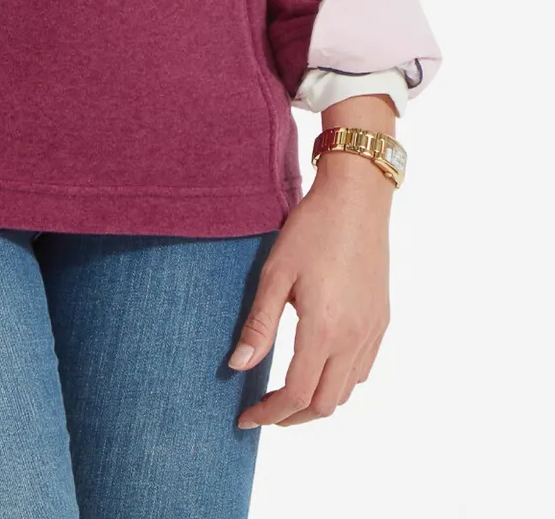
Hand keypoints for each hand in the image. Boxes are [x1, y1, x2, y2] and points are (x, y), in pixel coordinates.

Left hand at [226, 148, 392, 428]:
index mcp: (325, 330)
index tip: (245, 417)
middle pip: (325, 404)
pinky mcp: (381, 322)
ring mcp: (373, 332)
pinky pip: (362, 370)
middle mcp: (355, 339)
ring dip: (316, 402)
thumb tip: (238, 366)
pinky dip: (338, 382)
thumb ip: (258, 325)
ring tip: (284, 395)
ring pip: (347, 391)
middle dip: (292, 417)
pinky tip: (317, 368)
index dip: (269, 413)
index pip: (296, 394)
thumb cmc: (310, 231)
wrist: (356, 202)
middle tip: (262, 412)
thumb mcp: (274, 274)